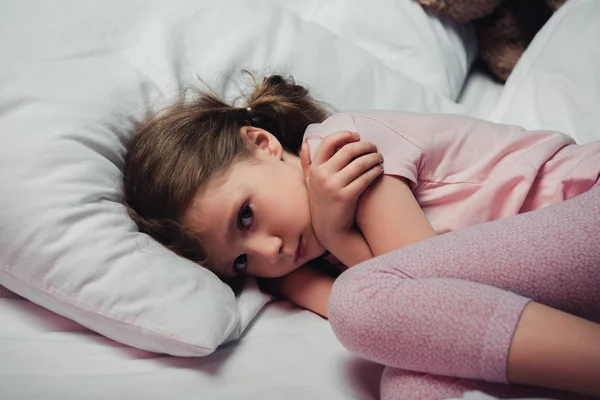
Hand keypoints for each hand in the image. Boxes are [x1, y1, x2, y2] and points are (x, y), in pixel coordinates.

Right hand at [300, 130, 382, 249]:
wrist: (329, 229)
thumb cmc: (321, 202)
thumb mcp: (310, 182)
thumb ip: (307, 163)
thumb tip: (305, 143)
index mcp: (315, 168)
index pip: (329, 142)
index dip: (344, 135)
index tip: (357, 136)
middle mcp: (322, 175)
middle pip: (348, 150)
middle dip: (365, 145)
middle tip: (374, 147)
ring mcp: (334, 186)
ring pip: (360, 163)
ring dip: (373, 157)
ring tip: (379, 158)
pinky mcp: (346, 196)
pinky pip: (365, 177)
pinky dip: (375, 171)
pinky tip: (379, 169)